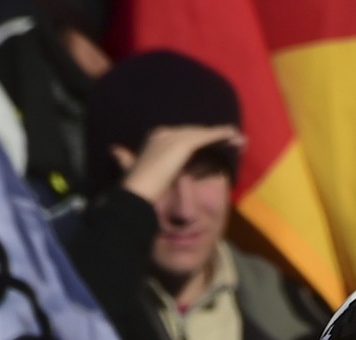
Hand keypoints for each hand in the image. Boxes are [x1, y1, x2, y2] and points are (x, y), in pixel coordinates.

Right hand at [113, 123, 244, 203]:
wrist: (135, 192)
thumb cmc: (136, 187)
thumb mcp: (135, 169)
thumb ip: (129, 158)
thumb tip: (114, 150)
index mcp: (156, 138)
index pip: (185, 136)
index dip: (203, 139)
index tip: (217, 146)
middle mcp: (165, 133)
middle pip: (197, 132)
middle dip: (216, 137)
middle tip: (235, 142)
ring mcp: (173, 137)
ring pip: (204, 133)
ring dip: (224, 136)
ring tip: (240, 141)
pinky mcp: (182, 144)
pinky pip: (207, 137)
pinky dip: (221, 136)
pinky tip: (234, 137)